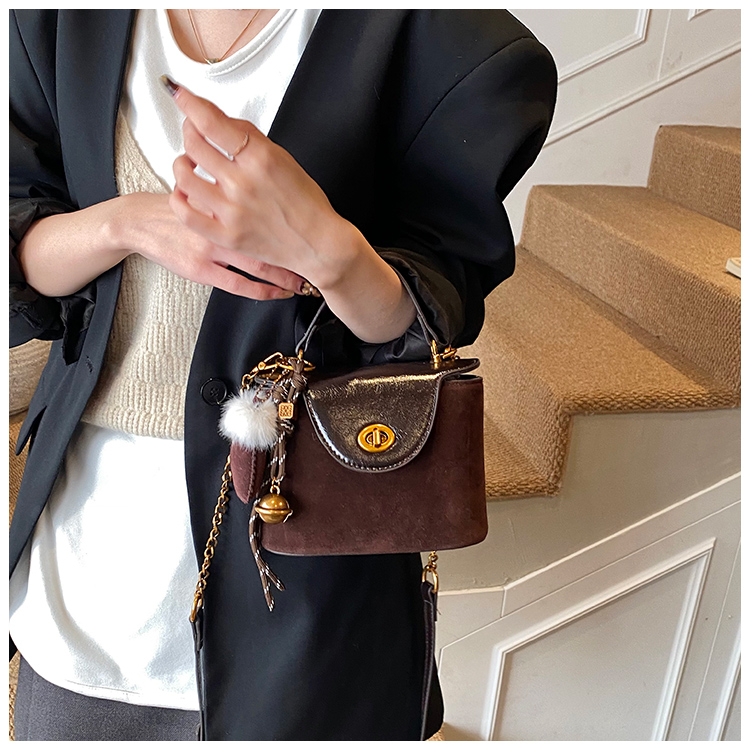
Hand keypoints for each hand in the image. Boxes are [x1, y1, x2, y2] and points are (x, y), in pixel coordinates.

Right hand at [113, 192, 306, 299]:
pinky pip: (238, 284)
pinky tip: (276, 293)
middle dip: (296, 256)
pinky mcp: (201, 269)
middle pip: (270, 242)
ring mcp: (212, 249)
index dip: (294, 228)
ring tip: (303, 284)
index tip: (315, 235)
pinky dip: (262, 291)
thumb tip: (271, 201)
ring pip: (258, 266)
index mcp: (226, 201)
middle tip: (317, 264)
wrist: (142, 220)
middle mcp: (223, 224)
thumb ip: (236, 197)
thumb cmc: (179, 206)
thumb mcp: (209, 192)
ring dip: (284, 277)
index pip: (269, 214)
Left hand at [161, 76, 416, 343]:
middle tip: (193, 131)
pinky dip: (178, 198)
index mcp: (260, 159)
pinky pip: (185, 213)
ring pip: (184, 176)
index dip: (189, 103)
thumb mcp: (284, 159)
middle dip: (189, 130)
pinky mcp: (226, 236)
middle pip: (194, 144)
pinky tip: (185, 192)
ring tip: (189, 163)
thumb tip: (220, 120)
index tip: (180, 94)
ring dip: (182, 162)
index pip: (211, 122)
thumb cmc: (307, 204)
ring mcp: (232, 211)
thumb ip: (251, 138)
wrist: (320, 245)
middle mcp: (243, 184)